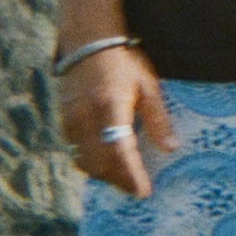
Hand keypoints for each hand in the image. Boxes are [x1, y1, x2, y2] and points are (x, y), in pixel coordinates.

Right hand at [59, 44, 175, 198]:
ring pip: (85, 162)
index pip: (119, 152)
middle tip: (136, 188)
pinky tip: (105, 162)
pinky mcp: (64, 121)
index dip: (131, 175)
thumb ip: (158, 118)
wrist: (88, 43)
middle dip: (118, 180)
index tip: (143, 192)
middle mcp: (87, 118)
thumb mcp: (148, 86)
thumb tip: (171, 148)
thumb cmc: (124, 63)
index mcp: (111, 107)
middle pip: (100, 163)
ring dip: (104, 174)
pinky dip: (90, 163)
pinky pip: (75, 152)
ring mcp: (72, 120)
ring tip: (123, 178)